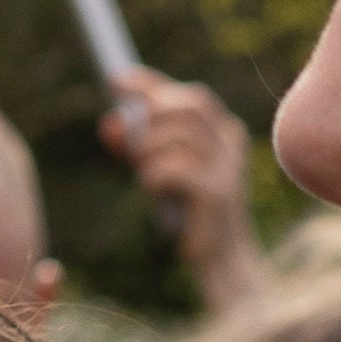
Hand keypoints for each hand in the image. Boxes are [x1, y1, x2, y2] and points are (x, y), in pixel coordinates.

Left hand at [104, 75, 260, 303]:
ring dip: (148, 151)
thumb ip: (140, 146)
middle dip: (150, 115)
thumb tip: (109, 124)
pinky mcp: (217, 193)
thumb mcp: (163, 172)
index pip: (191, 96)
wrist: (221, 261)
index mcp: (225, 133)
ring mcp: (227, 167)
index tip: (115, 80)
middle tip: (122, 136)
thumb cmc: (191, 215)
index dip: (151, 84)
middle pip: (189, 106)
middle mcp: (232, 143)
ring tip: (147, 176)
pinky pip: (172, 169)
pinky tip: (157, 193)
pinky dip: (153, 177)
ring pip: (177, 135)